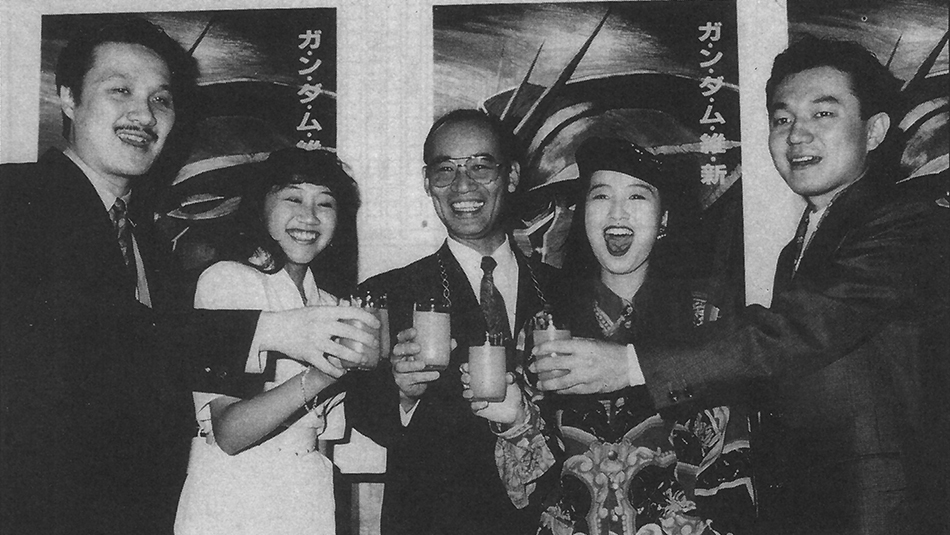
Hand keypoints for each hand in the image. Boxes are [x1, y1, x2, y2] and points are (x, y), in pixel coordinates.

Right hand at [258, 306, 379, 377]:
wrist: (274, 329)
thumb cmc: (298, 318)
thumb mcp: (315, 309)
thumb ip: (332, 311)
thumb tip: (351, 308)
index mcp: (325, 312)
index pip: (351, 312)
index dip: (367, 318)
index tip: (377, 324)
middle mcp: (321, 325)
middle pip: (350, 333)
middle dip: (367, 339)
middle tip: (374, 344)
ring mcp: (315, 341)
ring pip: (342, 352)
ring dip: (356, 358)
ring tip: (364, 360)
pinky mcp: (309, 355)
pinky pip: (327, 366)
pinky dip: (337, 372)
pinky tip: (343, 373)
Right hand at [391, 328, 441, 409]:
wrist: (415, 386)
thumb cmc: (421, 366)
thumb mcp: (429, 356)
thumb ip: (440, 349)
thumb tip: (453, 342)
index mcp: (403, 348)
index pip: (401, 338)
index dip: (406, 334)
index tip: (415, 331)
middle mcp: (397, 358)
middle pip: (397, 350)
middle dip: (407, 348)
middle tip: (418, 348)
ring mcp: (398, 370)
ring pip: (401, 366)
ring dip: (412, 365)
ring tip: (423, 364)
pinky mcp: (402, 381)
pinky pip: (412, 378)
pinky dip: (424, 376)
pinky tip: (434, 375)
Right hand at [460, 363, 524, 424]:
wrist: (514, 408)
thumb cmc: (511, 391)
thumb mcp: (511, 382)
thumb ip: (511, 377)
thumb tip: (508, 376)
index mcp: (480, 377)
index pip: (468, 371)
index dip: (464, 368)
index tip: (466, 366)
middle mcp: (476, 387)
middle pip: (465, 381)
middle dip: (464, 379)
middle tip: (468, 378)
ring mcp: (476, 398)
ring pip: (466, 395)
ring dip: (466, 393)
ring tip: (471, 393)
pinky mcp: (479, 409)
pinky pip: (474, 407)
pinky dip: (477, 405)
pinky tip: (484, 403)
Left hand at [531, 337, 628, 393]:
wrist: (628, 366)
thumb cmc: (611, 352)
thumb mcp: (593, 342)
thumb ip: (576, 343)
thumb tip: (558, 344)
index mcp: (583, 347)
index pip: (556, 346)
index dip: (542, 349)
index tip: (535, 351)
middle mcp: (582, 361)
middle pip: (554, 364)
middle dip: (539, 366)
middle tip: (532, 368)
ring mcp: (585, 377)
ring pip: (559, 382)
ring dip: (546, 383)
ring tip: (539, 383)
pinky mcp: (589, 389)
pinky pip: (570, 391)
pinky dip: (560, 390)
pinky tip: (554, 390)